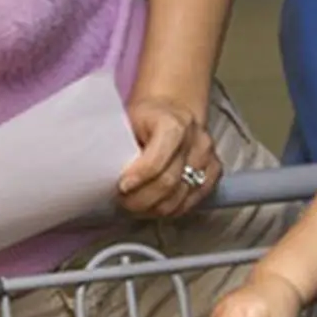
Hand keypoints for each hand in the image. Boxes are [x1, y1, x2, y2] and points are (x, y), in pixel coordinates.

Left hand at [119, 96, 218, 218]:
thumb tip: (102, 174)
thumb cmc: (146, 115)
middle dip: (142, 199)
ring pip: (181, 197)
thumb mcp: (128, 120)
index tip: (121, 187)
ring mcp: (207, 157)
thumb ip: (121, 145)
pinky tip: (155, 206)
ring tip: (136, 207)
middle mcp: (195, 140)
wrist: (171, 108)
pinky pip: (194, 200)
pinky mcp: (214, 170)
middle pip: (169, 183)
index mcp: (173, 124)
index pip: (157, 161)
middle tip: (122, 202)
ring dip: (155, 208)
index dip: (138, 178)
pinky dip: (173, 208)